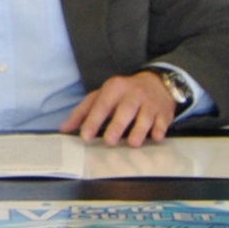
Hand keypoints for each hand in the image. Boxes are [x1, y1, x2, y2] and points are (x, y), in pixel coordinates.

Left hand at [61, 71, 177, 145]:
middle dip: (117, 126)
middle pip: (124, 109)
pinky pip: (163, 121)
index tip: (85, 136)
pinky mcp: (164, 112)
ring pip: (145, 116)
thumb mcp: (101, 96)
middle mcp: (133, 93)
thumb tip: (64, 128)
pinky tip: (156, 137)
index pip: (101, 105)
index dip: (93, 121)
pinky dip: (160, 129)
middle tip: (109, 141)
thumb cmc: (123, 93)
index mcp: (114, 88)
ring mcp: (150, 102)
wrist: (157, 83)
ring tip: (133, 144)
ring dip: (139, 130)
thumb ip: (82, 112)